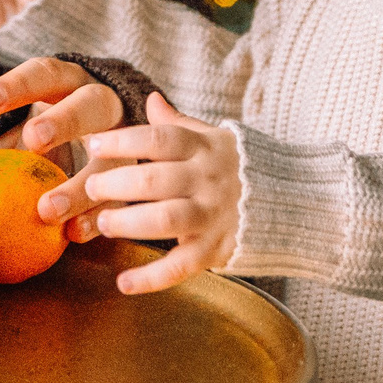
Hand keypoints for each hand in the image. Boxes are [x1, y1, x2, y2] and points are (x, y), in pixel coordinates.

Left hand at [0, 56, 124, 239]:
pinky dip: (98, 217)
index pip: (45, 74)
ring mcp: (125, 143)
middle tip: (33, 139)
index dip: (17, 86)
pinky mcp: (133, 178)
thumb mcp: (31, 117)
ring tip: (48, 210)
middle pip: (91, 104)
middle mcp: (103, 105)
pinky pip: (123, 198)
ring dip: (81, 185)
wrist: (112, 133)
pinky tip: (73, 234)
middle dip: (64, 121)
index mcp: (70, 83)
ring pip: (114, 158)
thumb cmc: (53, 126)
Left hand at [73, 94, 241, 293]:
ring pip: (167, 220)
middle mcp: (207, 180)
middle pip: (155, 180)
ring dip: (129, 223)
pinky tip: (123, 283)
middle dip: (117, 184)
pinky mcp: (215, 250)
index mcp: (204, 149)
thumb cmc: (234, 166)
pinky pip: (181, 266)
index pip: (160, 139)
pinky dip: (152, 278)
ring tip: (103, 223)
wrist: (291, 200)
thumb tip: (151, 99)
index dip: (124, 141)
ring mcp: (212, 216)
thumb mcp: (212, 138)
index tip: (93, 145)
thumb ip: (178, 124)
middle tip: (90, 188)